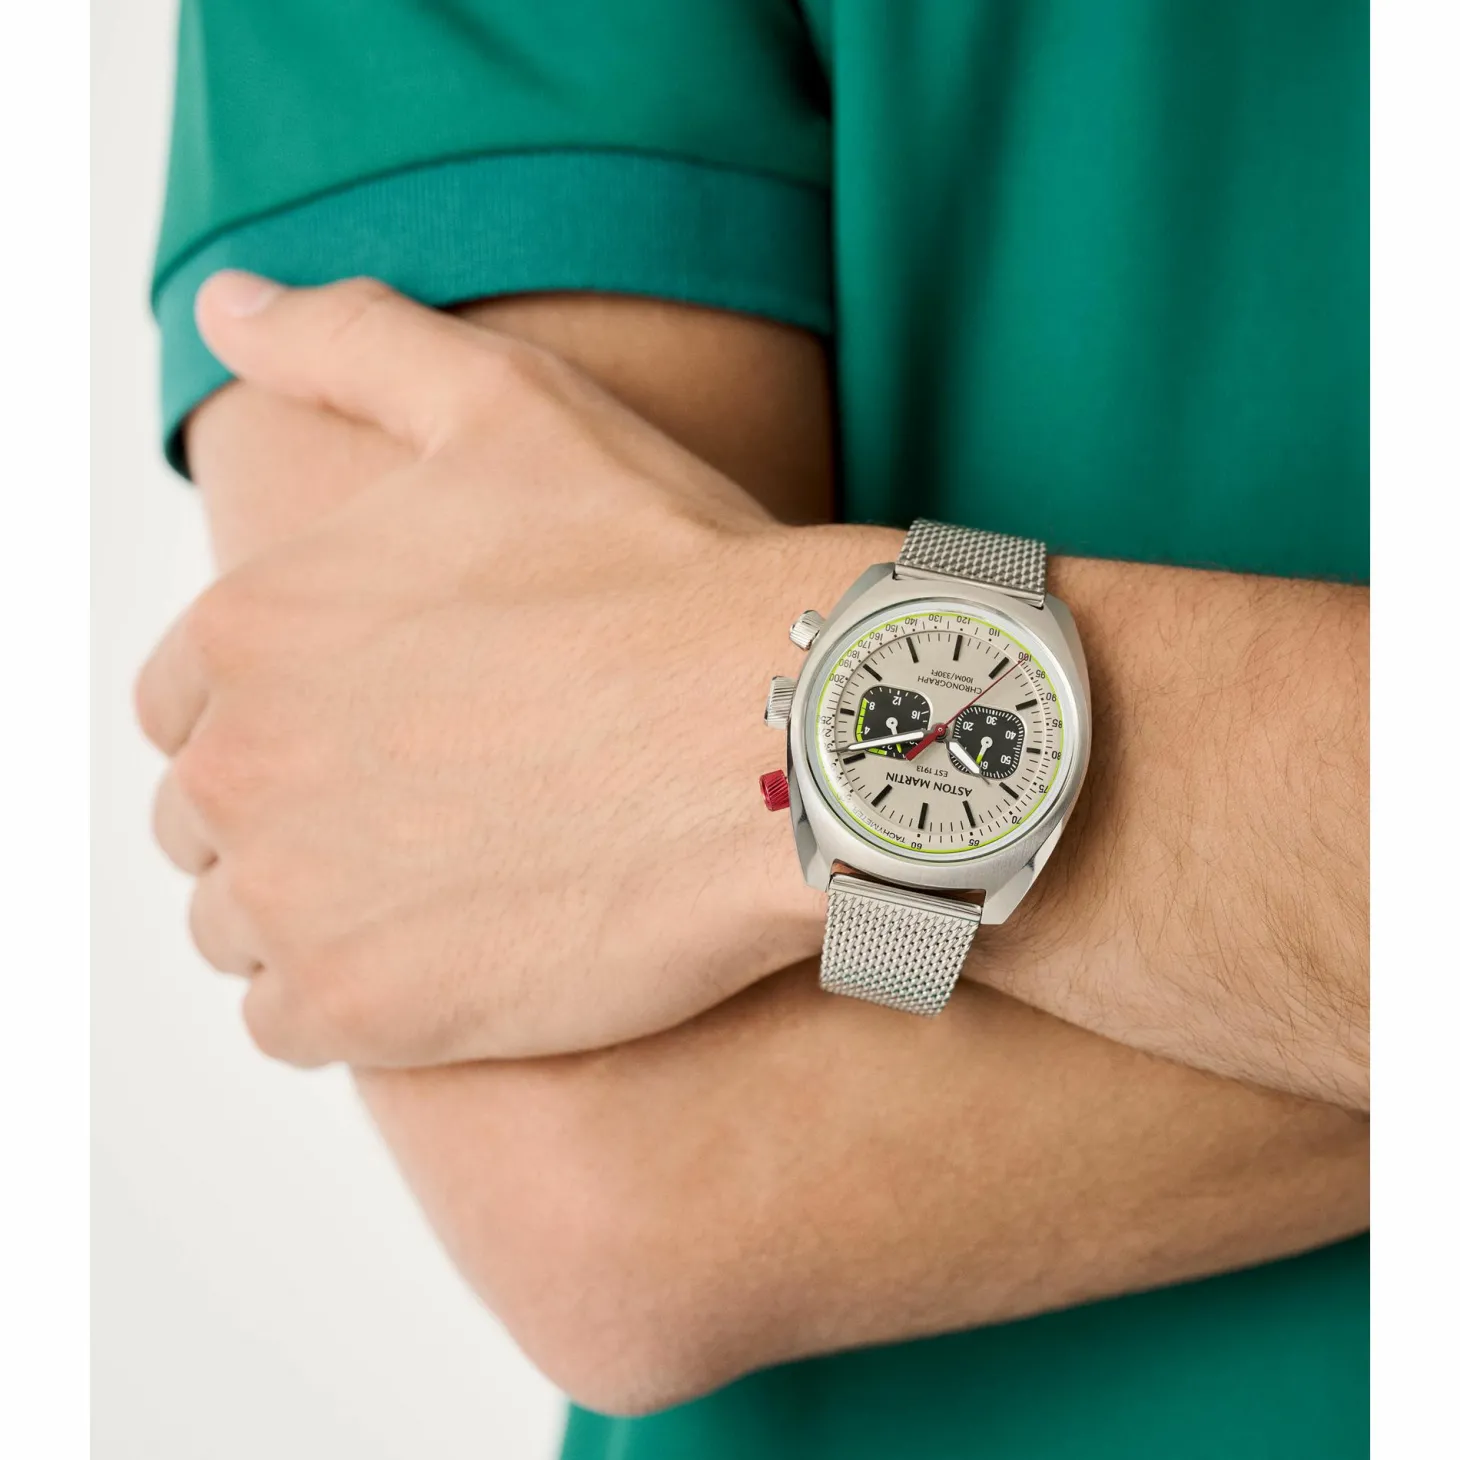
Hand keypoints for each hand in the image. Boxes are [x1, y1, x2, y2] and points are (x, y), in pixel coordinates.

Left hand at [138, 274, 863, 1066]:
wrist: (793, 737)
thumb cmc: (669, 574)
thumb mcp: (509, 408)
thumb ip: (352, 343)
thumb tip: (230, 303)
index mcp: (252, 627)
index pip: (188, 702)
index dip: (280, 717)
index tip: (379, 730)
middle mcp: (240, 765)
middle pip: (210, 819)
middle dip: (294, 813)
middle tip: (430, 807)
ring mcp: (297, 899)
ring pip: (244, 925)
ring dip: (319, 910)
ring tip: (447, 881)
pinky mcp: (365, 1010)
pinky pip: (290, 1021)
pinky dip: (349, 1000)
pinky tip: (447, 955)